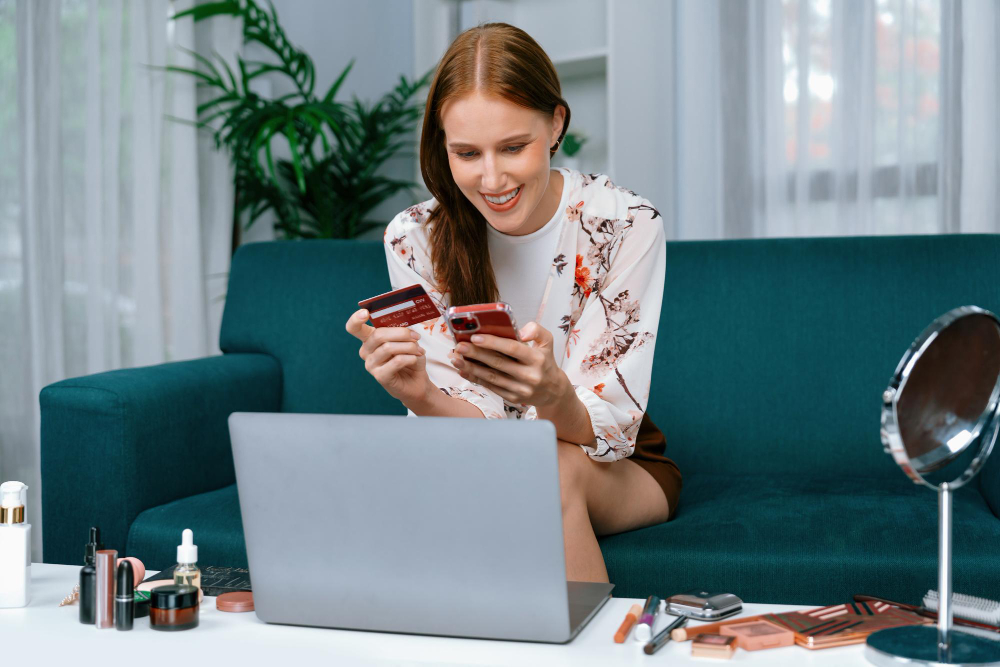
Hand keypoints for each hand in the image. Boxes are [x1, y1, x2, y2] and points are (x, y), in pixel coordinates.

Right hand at [346, 309, 432, 405]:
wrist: (416, 382)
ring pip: (389, 348)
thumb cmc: (410, 358)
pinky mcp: (380, 377)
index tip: (365, 312)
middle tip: (417, 336)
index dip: (355, 319)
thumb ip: (401, 330)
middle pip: (378, 335)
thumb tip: (404, 322)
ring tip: (419, 350)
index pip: (354, 327)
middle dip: (401, 333)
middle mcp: (366, 351)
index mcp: (369, 338)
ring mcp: (371, 365)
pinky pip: (397, 361)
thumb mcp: (406, 340)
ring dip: (409, 346)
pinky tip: (415, 359)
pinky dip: (410, 358)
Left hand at [448, 321, 569, 406]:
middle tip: (460, 346)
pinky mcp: (513, 398)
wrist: (553, 390)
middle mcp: (529, 375)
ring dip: (471, 367)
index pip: (512, 348)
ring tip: (455, 358)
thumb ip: (537, 330)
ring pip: (492, 377)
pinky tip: (463, 370)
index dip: (493, 342)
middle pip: (498, 363)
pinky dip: (476, 378)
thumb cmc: (545, 361)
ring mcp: (521, 389)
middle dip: (476, 354)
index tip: (475, 336)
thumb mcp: (547, 342)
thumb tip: (521, 331)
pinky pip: (491, 387)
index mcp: (537, 359)